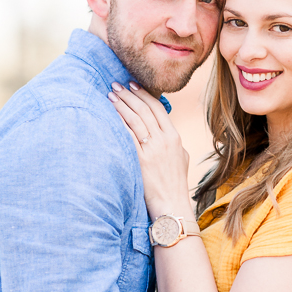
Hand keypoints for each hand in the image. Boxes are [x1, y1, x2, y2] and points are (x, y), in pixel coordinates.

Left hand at [108, 83, 191, 219]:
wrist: (173, 207)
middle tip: (116, 85)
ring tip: (110, 95)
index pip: (158, 108)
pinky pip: (127, 136)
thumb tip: (164, 131)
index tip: (132, 85)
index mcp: (174, 137)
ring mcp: (153, 150)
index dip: (144, 94)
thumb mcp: (181, 158)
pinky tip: (110, 115)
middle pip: (144, 110)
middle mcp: (164, 140)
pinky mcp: (141, 161)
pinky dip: (118, 123)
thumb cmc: (175, 185)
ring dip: (121, 105)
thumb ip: (173, 142)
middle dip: (129, 95)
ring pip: (135, 120)